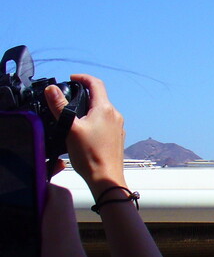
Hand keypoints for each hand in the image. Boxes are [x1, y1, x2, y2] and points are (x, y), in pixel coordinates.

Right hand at [44, 75, 126, 193]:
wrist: (106, 178)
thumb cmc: (90, 155)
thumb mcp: (70, 128)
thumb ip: (60, 107)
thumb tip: (52, 89)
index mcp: (105, 109)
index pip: (96, 84)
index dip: (83, 78)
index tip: (72, 78)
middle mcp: (115, 115)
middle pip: (99, 97)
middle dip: (84, 94)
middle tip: (68, 98)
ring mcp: (118, 126)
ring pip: (102, 110)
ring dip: (89, 108)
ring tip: (74, 116)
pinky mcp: (117, 137)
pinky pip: (105, 122)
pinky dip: (94, 120)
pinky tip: (84, 131)